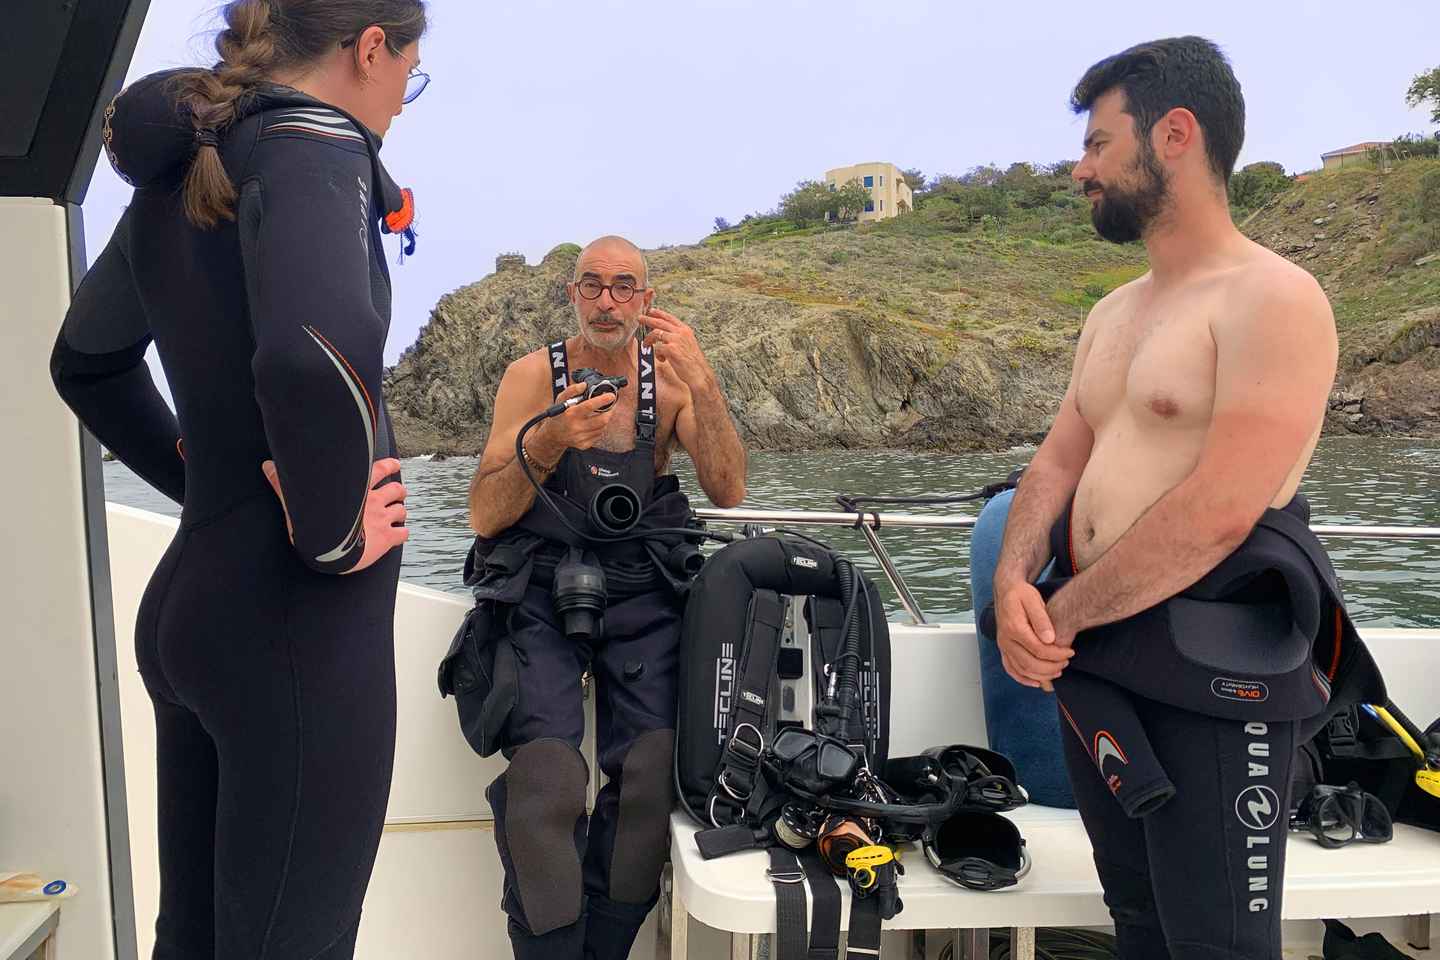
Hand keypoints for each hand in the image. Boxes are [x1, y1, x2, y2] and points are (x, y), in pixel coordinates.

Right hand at [262, 457, 409, 572]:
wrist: (331, 552)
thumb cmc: (314, 526)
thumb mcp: (298, 502)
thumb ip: (284, 483)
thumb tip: (266, 466)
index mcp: (357, 489)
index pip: (380, 468)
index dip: (390, 465)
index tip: (394, 465)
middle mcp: (374, 501)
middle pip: (397, 489)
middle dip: (399, 491)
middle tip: (399, 493)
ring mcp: (382, 519)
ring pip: (402, 511)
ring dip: (401, 512)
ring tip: (398, 514)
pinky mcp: (387, 538)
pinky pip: (403, 533)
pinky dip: (403, 533)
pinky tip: (399, 535)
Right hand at [530, 381, 618, 458]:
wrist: (553, 435)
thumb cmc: (559, 415)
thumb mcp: (561, 399)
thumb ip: (572, 390)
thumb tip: (584, 385)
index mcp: (570, 414)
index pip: (590, 406)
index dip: (603, 400)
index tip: (611, 396)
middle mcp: (576, 427)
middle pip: (602, 420)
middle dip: (610, 411)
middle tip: (611, 405)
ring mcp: (580, 438)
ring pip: (602, 428)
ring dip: (605, 419)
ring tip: (601, 413)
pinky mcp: (584, 445)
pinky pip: (598, 435)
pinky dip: (599, 428)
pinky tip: (594, 424)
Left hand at [642, 308, 713, 388]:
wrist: (699, 373)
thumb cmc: (694, 362)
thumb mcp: (688, 344)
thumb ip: (678, 338)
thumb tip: (663, 335)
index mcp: (686, 330)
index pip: (670, 318)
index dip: (659, 313)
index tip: (651, 311)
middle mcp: (681, 333)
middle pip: (660, 322)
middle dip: (648, 319)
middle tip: (639, 318)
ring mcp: (676, 340)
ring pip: (656, 333)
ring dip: (649, 339)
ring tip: (646, 345)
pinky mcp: (671, 349)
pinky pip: (657, 348)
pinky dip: (657, 354)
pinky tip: (662, 360)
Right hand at [994, 579, 1072, 691]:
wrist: (1006, 591)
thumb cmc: (1021, 595)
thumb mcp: (1033, 600)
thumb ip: (1041, 619)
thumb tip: (1050, 639)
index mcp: (1014, 628)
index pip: (1038, 649)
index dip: (1056, 654)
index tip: (1070, 652)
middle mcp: (1006, 640)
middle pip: (1029, 663)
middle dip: (1051, 667)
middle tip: (1066, 662)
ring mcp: (1003, 646)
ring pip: (1021, 669)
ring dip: (1041, 675)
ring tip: (1058, 671)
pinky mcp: (1003, 650)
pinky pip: (1011, 669)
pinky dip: (1023, 679)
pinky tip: (1036, 682)